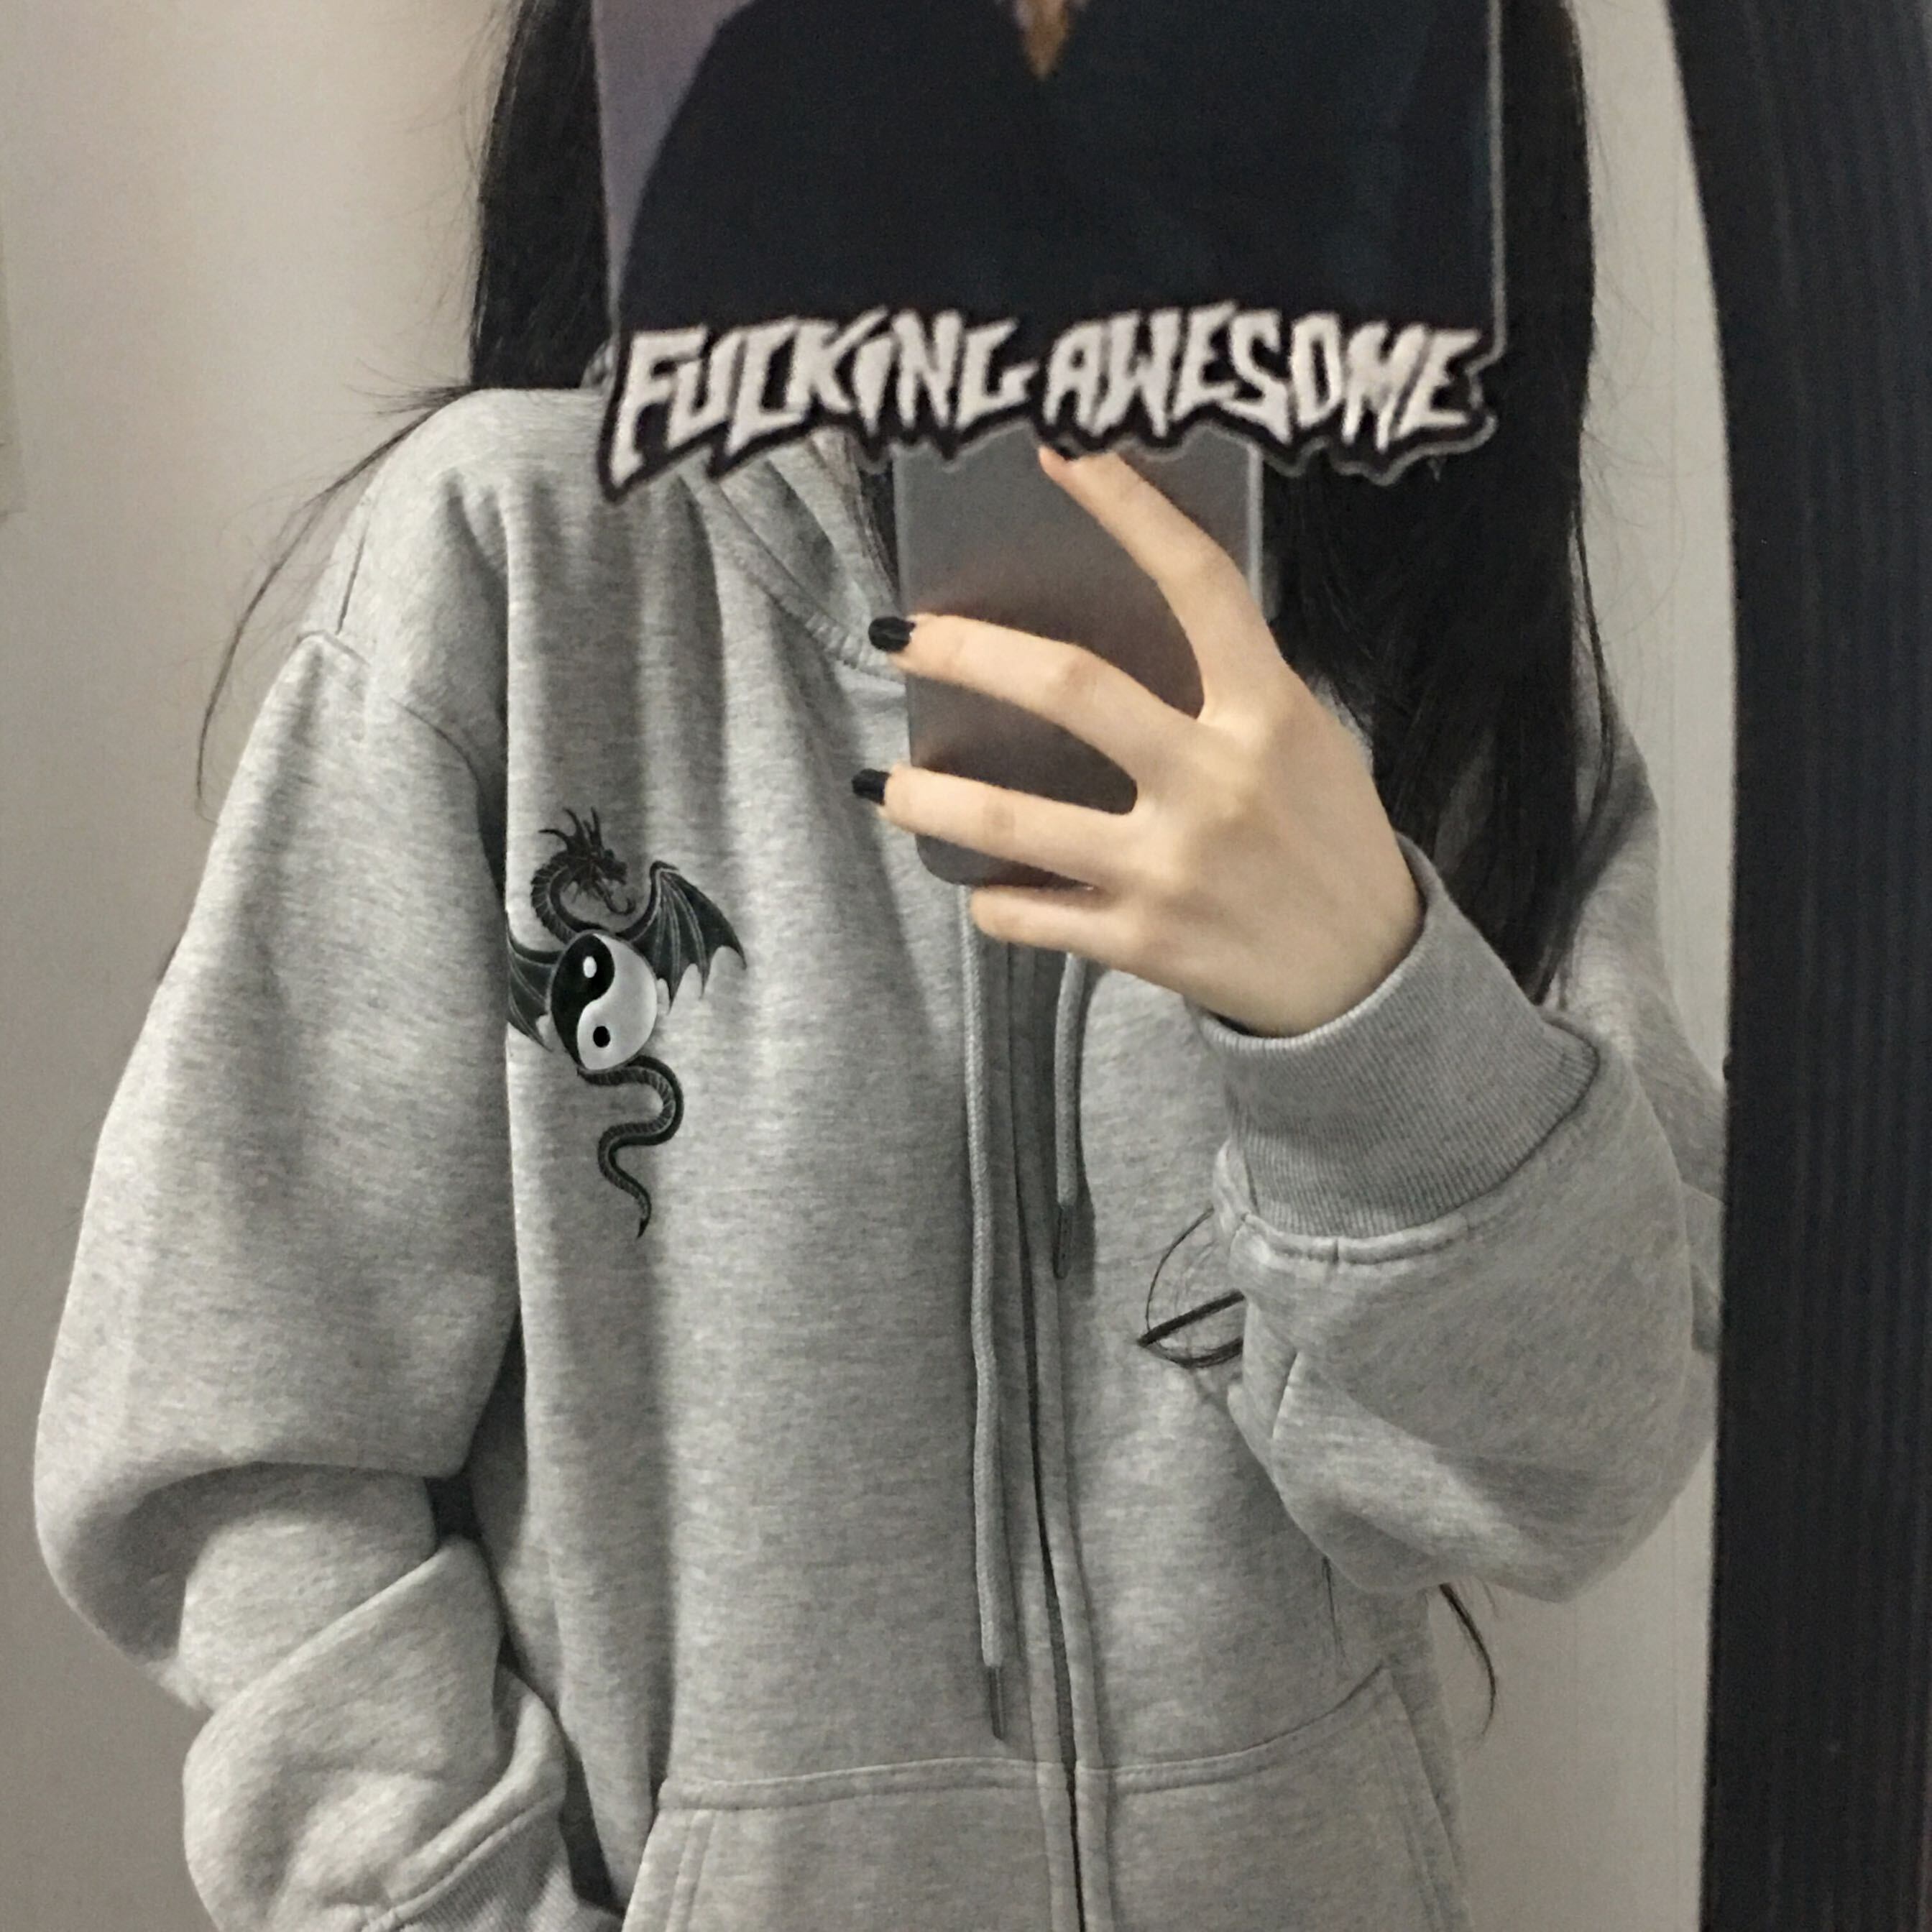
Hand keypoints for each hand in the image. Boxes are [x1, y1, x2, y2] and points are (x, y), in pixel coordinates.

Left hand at [861, 446, 1424, 1037]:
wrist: (1368, 981)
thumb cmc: (1329, 844)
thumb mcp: (1307, 744)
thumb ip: (1231, 690)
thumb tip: (1130, 626)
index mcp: (1269, 713)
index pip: (1197, 583)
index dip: (1129, 508)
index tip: (1059, 451)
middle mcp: (1216, 781)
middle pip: (1072, 689)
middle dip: (969, 653)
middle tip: (901, 636)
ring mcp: (1173, 867)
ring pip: (1018, 821)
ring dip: (932, 798)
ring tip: (882, 785)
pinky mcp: (1143, 941)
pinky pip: (1032, 914)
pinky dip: (996, 901)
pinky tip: (985, 889)